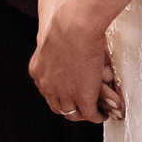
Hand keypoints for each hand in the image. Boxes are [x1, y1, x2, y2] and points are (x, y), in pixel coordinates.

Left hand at [29, 6, 124, 122]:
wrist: (72, 26)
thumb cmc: (66, 24)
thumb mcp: (53, 40)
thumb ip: (56, 49)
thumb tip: (61, 46)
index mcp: (37, 71)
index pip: (47, 91)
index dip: (59, 95)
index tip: (69, 95)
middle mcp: (47, 86)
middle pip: (57, 106)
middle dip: (70, 108)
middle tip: (81, 107)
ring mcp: (64, 93)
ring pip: (72, 113)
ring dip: (83, 114)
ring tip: (93, 111)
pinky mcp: (83, 97)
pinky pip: (90, 114)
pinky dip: (97, 116)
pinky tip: (103, 113)